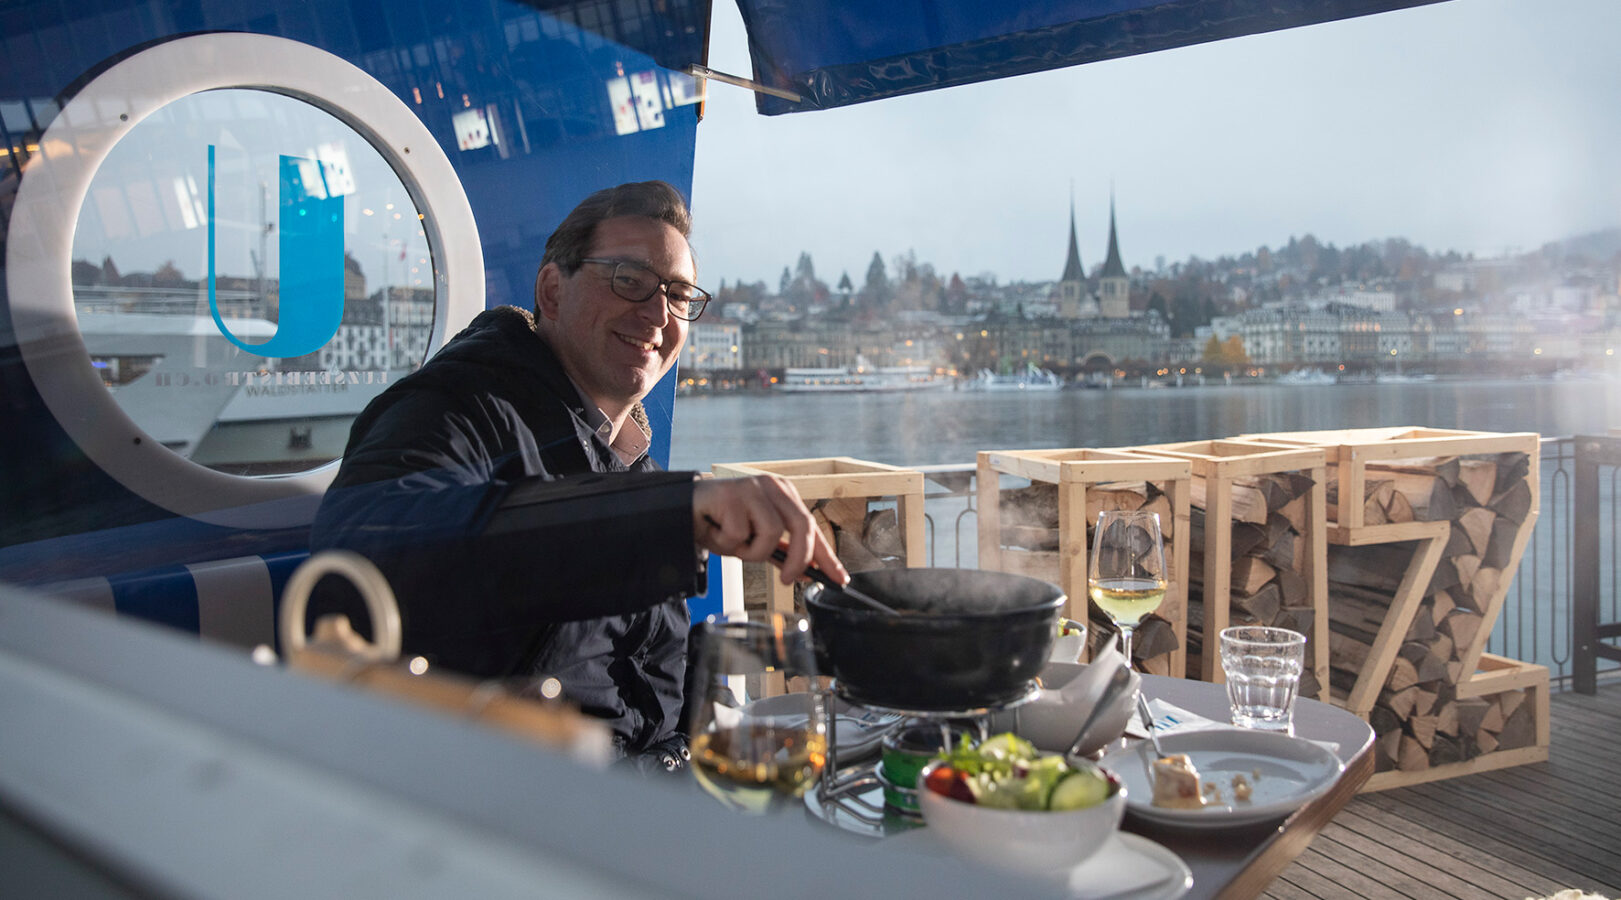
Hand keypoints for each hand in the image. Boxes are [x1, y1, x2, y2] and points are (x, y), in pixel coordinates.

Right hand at [693, 475, 848, 586]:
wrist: (683, 511)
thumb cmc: (721, 523)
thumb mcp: (754, 540)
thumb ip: (780, 552)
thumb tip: (807, 572)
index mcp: (783, 495)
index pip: (812, 526)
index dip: (826, 555)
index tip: (839, 579)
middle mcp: (771, 486)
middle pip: (801, 525)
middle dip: (798, 558)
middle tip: (788, 580)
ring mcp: (752, 487)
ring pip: (769, 532)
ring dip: (750, 550)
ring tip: (732, 544)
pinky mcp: (731, 493)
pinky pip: (739, 534)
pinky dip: (727, 544)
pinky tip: (715, 532)